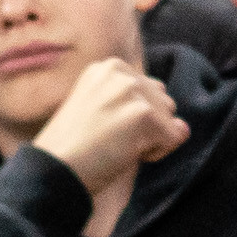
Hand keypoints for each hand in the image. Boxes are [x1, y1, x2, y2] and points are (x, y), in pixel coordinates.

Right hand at [32, 56, 188, 194]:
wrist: (53, 169)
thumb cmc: (73, 148)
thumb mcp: (99, 108)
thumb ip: (135, 104)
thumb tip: (183, 126)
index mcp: (107, 67)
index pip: (149, 90)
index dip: (133, 118)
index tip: (105, 129)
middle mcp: (120, 71)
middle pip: (163, 102)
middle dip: (147, 127)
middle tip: (110, 140)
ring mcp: (132, 91)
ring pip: (171, 119)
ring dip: (152, 139)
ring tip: (117, 146)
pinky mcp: (144, 114)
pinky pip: (175, 137)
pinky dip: (156, 152)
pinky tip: (125, 154)